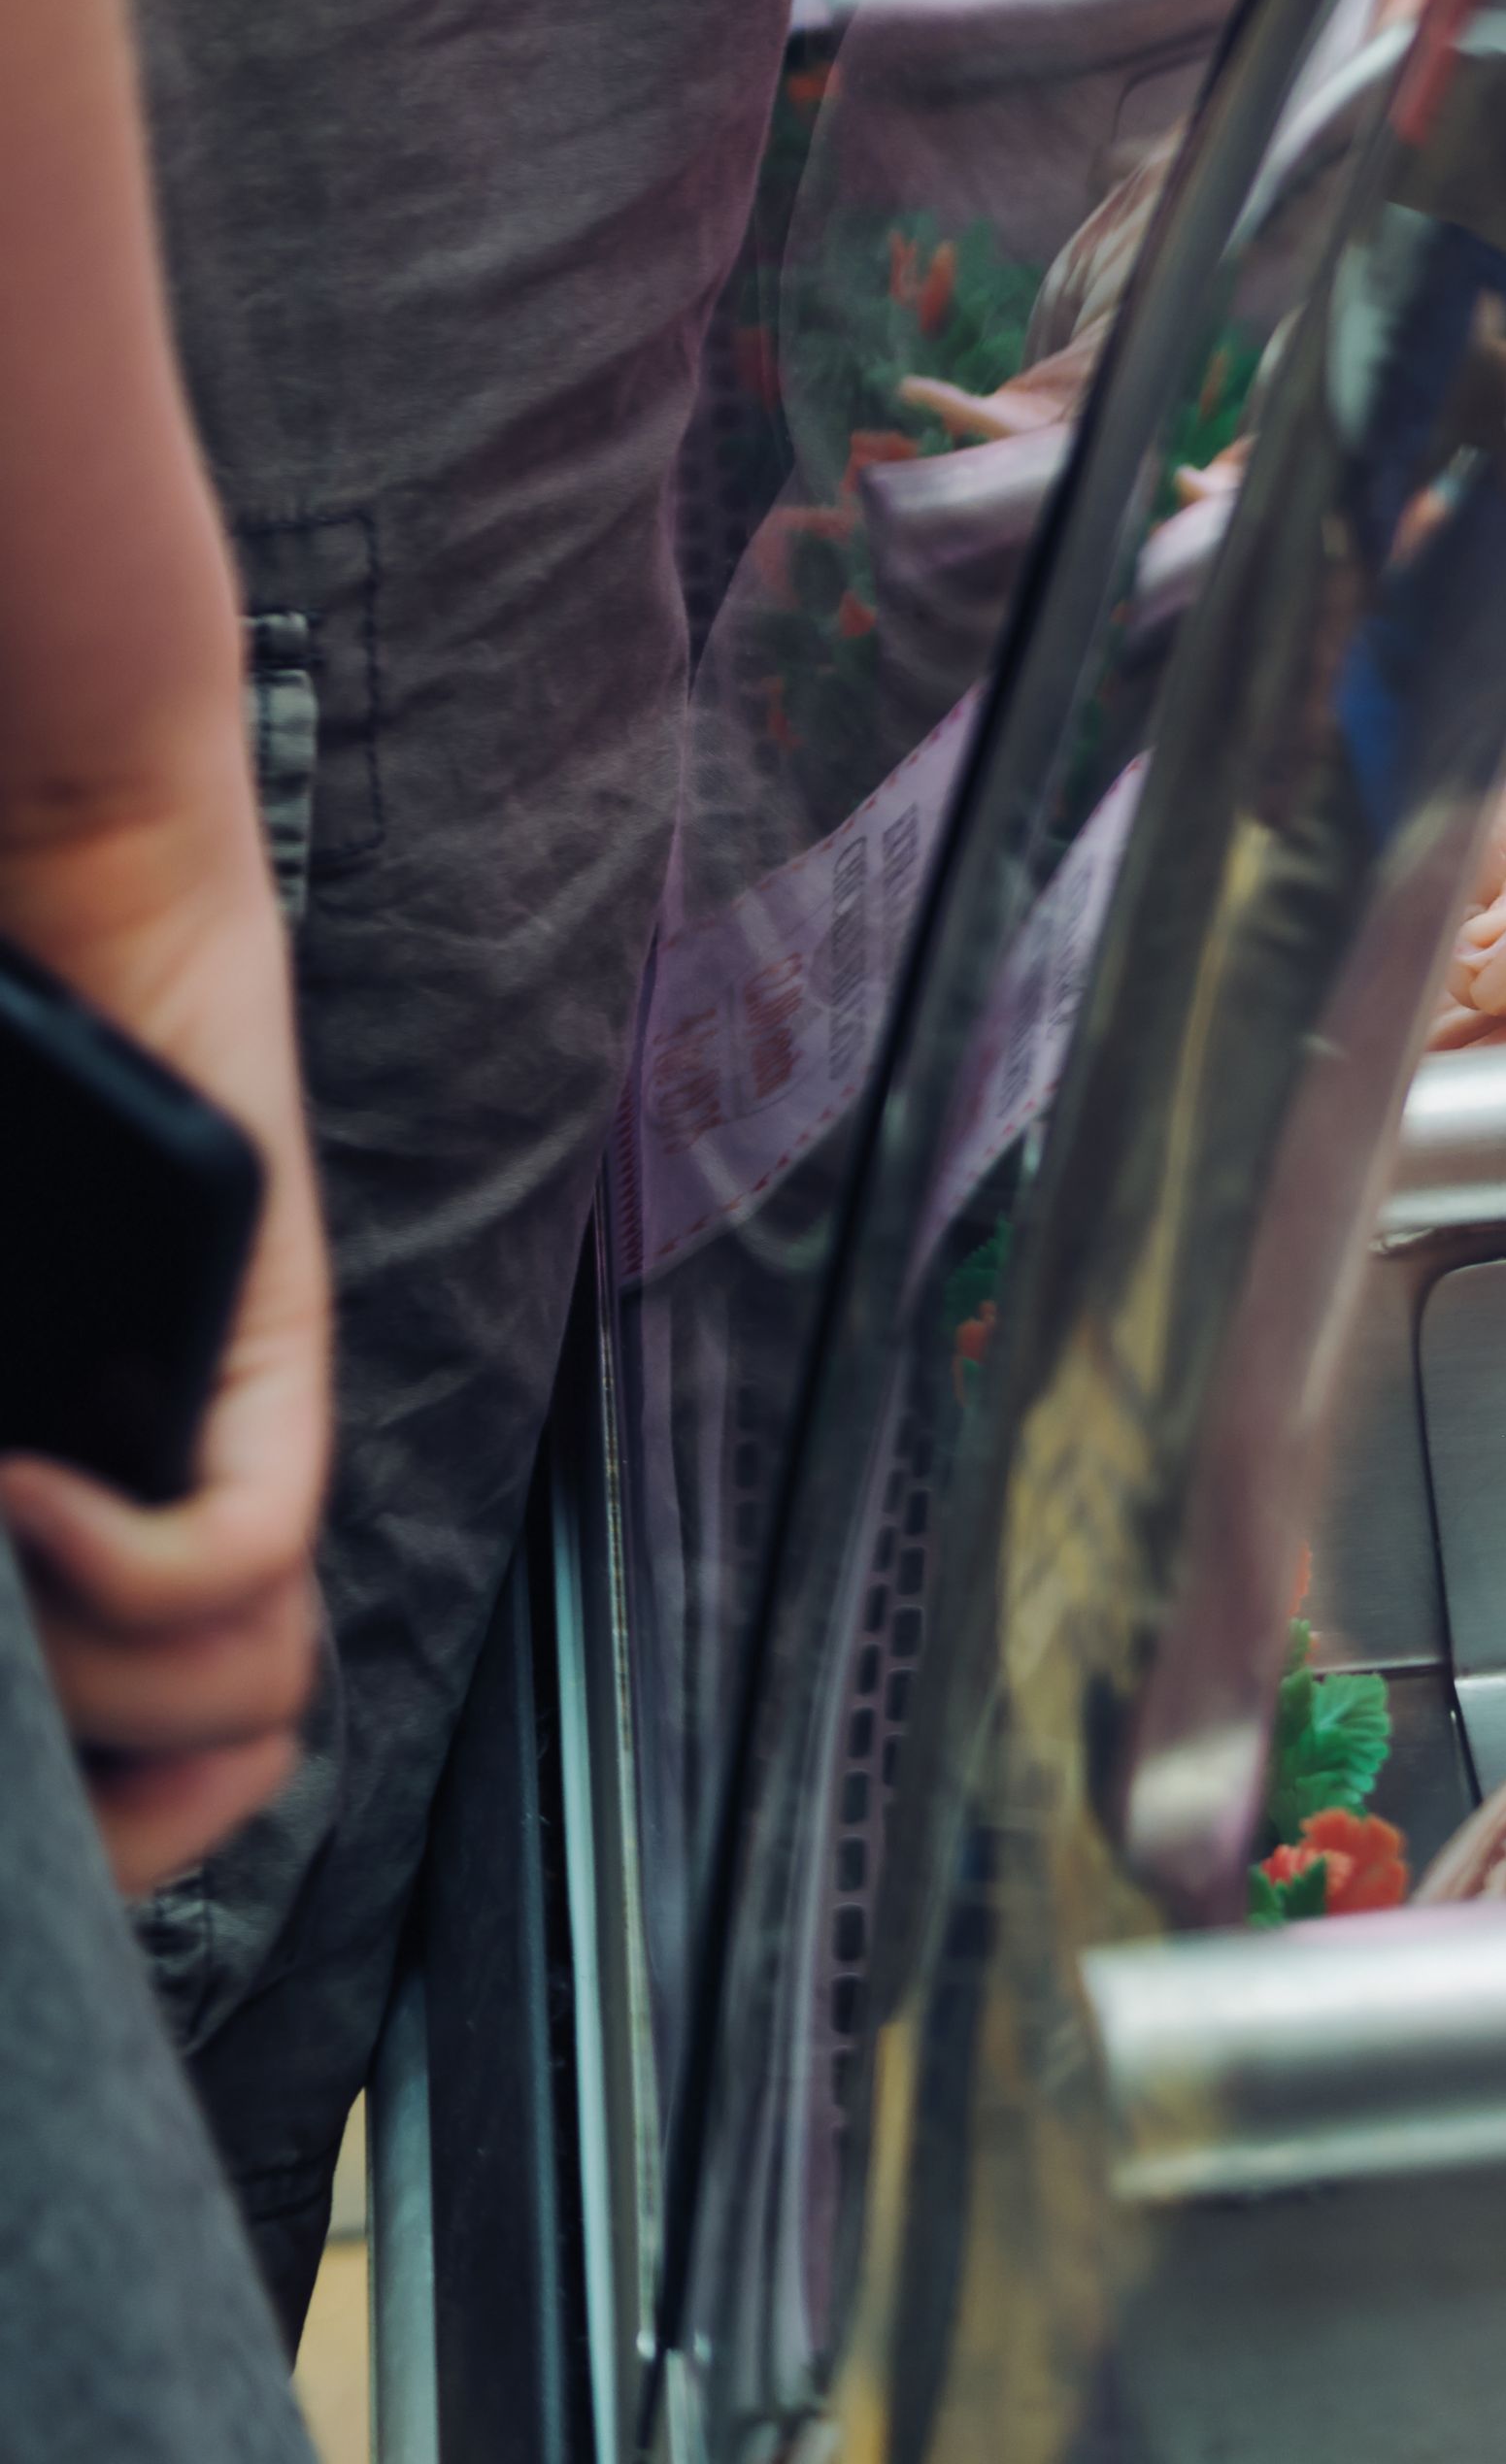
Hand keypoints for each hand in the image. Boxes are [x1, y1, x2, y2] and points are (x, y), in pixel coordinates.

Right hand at [0, 776, 326, 1894]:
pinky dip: (138, 1578)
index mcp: (68, 1512)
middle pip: (181, 1767)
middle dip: (73, 1803)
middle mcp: (153, 1493)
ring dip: (99, 1697)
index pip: (114, 1773)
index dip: (61, 1841)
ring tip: (6, 1596)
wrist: (26, 889)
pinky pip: (248, 1551)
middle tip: (1, 1739)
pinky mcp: (256, 1340)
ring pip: (237, 1695)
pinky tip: (38, 1502)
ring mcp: (214, 1425)